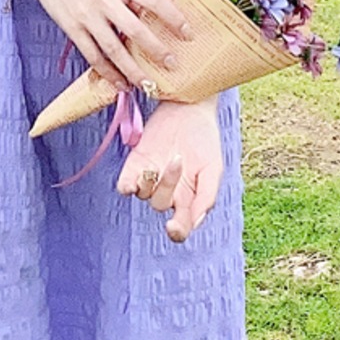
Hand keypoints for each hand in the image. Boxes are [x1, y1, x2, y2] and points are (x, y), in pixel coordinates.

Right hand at [8, 0, 192, 92]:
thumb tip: (150, 16)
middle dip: (156, 50)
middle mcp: (105, 0)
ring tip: (147, 85)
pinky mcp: (72, 28)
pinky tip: (119, 83)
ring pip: (114, 50)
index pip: (154, 0)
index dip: (173, 17)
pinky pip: (93, 55)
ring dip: (132, 70)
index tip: (188, 33)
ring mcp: (87, 16)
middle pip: (136, 30)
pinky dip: (107, 72)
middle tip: (173, 65)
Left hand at [116, 98, 222, 242]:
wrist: (189, 108)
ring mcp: (150, 178)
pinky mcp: (135, 164)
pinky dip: (127, 185)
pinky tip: (134, 179)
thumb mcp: (214, 167)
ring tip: (166, 159)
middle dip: (168, 187)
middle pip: (160, 205)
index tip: (173, 227)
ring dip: (151, 183)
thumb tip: (195, 222)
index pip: (180, 226)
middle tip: (178, 161)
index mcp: (188, 197)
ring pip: (143, 195)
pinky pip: (125, 185)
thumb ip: (207, 196)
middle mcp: (168, 191)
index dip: (176, 232)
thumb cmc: (205, 139)